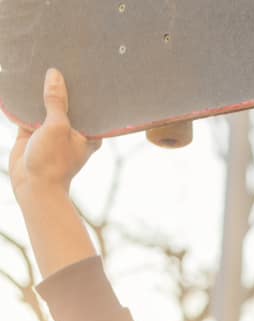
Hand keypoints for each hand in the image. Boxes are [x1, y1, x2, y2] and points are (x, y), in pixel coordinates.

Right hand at [10, 68, 99, 205]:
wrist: (32, 186)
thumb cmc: (53, 161)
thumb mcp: (57, 126)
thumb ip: (56, 101)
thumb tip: (54, 75)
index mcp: (88, 133)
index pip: (90, 106)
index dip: (86, 89)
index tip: (84, 67)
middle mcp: (72, 131)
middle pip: (67, 104)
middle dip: (61, 87)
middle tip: (60, 60)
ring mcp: (52, 132)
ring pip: (46, 106)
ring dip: (41, 93)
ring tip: (39, 65)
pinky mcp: (33, 133)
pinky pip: (28, 113)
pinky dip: (25, 102)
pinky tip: (22, 83)